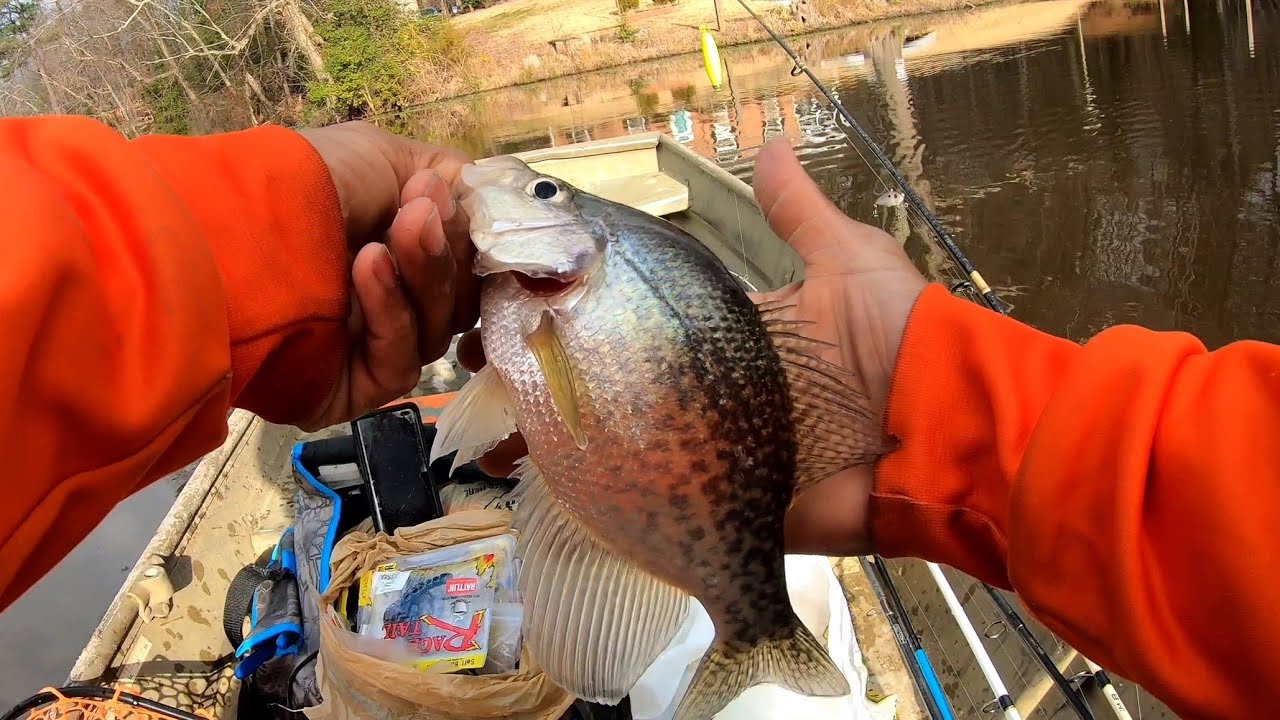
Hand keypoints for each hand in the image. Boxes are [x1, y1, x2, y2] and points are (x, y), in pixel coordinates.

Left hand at [295, 121, 479, 430]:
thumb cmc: (300, 186)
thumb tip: (485, 207)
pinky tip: (365, 270)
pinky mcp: (356, 390)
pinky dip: (390, 311)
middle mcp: (390, 300)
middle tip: (417, 214)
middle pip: (462, 298)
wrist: (222, 235)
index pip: (470, 263)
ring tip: (384, 239)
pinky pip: (401, 360)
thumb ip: (451, 182)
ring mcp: (372, 348)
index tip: (482, 216)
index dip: (481, 245)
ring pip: (438, 329)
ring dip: (420, 277)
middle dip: (444, 253)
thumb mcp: (386, 158)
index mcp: (398, 248)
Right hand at [459, 139, 927, 556]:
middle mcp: (714, 394)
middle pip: (625, 386)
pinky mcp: (725, 504)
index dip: (595, 311)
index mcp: (735, 339)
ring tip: (500, 430)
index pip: (648, 322)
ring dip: (568, 441)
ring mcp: (716, 451)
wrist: (942, 433)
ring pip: (626, 446)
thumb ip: (799, 214)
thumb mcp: (848, 261)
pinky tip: (546, 479)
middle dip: (565, 380)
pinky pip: (658, 501)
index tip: (532, 295)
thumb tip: (767, 145)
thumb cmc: (898, 339)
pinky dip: (608, 494)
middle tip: (491, 366)